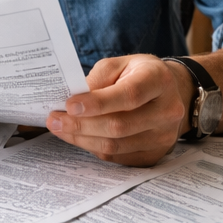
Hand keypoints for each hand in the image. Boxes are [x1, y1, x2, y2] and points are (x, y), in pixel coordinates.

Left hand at [45, 54, 191, 166]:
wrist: (168, 92)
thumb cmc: (137, 74)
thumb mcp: (118, 64)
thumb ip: (97, 80)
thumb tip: (73, 102)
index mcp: (159, 80)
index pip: (129, 96)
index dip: (98, 103)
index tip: (70, 106)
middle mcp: (168, 110)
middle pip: (120, 126)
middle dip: (81, 125)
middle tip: (55, 120)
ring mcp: (164, 136)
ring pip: (116, 146)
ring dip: (82, 139)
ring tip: (60, 128)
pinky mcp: (155, 154)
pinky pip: (117, 157)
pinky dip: (93, 147)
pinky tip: (79, 137)